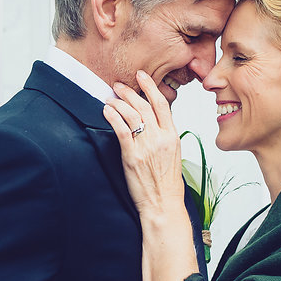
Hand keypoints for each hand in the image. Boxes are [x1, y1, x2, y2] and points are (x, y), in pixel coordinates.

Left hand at [102, 70, 184, 214]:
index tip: (141, 76)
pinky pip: (121, 131)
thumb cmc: (167, 183)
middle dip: (130, 92)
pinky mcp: (132, 157)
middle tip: (119, 85)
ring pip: (132, 115)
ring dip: (118, 103)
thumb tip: (154, 121)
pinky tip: (107, 111)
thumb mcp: (173, 154)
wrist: (163, 204)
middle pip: (144, 106)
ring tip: (110, 97)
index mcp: (172, 136)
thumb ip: (164, 136)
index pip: (162, 104)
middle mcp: (160, 138)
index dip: (150, 87)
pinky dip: (113, 118)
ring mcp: (146, 147)